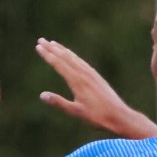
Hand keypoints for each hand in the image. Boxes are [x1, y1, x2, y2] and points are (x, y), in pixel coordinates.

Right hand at [35, 39, 156, 138]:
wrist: (118, 115)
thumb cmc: (96, 116)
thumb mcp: (75, 111)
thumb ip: (59, 102)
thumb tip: (42, 95)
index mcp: (77, 81)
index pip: (59, 63)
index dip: (47, 55)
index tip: (38, 47)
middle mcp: (84, 73)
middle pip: (65, 57)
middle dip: (52, 48)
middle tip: (41, 40)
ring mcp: (91, 73)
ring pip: (74, 57)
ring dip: (62, 50)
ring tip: (53, 43)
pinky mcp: (96, 76)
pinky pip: (81, 62)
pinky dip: (73, 56)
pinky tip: (71, 56)